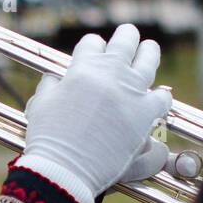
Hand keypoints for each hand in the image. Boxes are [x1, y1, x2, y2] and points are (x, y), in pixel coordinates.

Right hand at [17, 24, 171, 202]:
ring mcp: (131, 92)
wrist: (66, 168)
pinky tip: (158, 96)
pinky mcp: (146, 115)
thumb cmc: (49, 138)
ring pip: (149, 59)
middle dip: (125, 36)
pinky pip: (162, 97)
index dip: (92, 46)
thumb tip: (54, 78)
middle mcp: (111, 74)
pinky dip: (160, 96)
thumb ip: (49, 86)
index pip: (92, 43)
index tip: (93, 51)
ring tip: (149, 48)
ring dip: (148, 52)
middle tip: (128, 34)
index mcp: (83, 68)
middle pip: (125, 41)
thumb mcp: (40, 105)